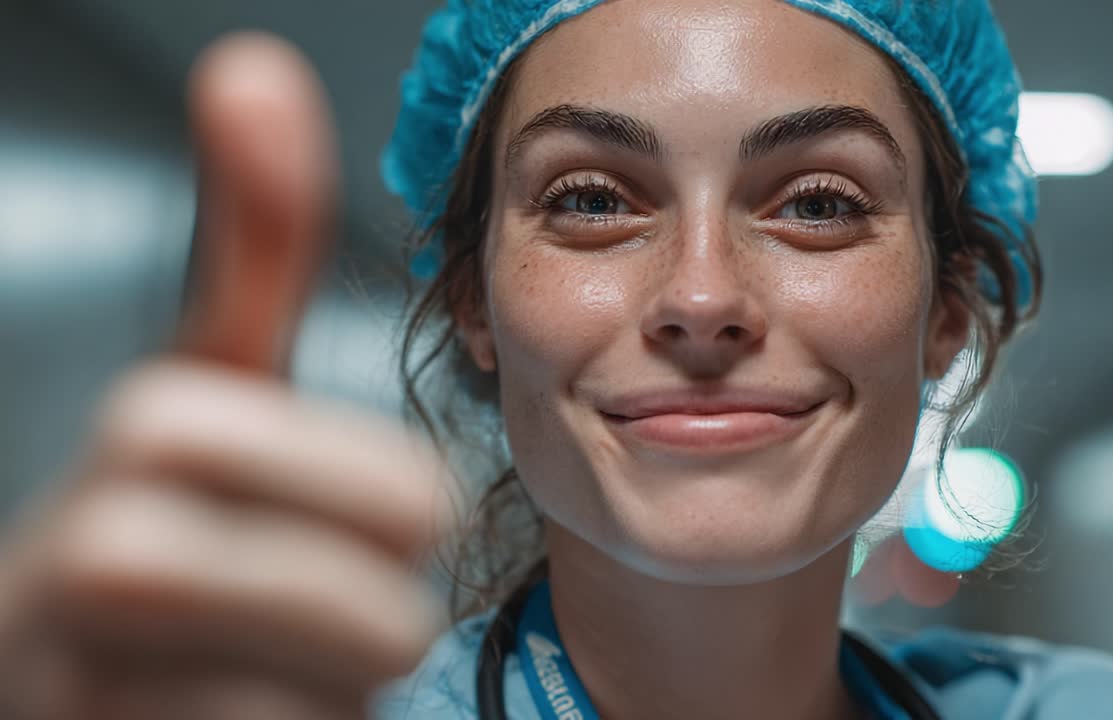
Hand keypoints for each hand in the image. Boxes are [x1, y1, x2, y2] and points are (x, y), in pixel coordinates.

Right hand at [0, 32, 453, 719]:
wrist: (49, 664)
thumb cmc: (164, 509)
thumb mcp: (211, 373)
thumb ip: (251, 240)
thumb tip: (255, 66)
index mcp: (150, 433)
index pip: (404, 499)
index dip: (401, 514)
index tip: (346, 508)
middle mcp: (94, 560)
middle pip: (380, 609)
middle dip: (375, 610)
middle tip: (318, 590)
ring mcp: (93, 686)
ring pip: (338, 704)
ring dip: (330, 685)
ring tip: (265, 651)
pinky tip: (233, 710)